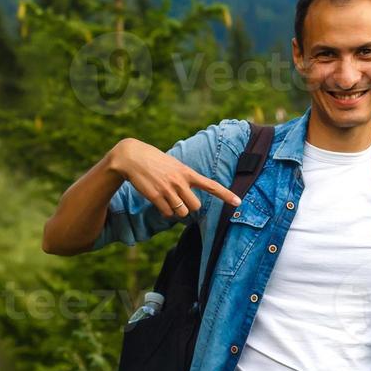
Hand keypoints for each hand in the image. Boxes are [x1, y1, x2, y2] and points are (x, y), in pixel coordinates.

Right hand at [108, 138, 241, 219]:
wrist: (132, 157)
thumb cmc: (156, 161)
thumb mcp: (175, 165)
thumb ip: (185, 179)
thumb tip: (191, 198)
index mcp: (187, 172)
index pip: (211, 185)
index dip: (226, 195)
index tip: (238, 202)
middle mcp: (180, 182)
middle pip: (195, 206)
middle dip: (189, 206)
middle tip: (179, 198)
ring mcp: (168, 190)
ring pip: (182, 212)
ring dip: (177, 211)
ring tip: (168, 199)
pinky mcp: (155, 197)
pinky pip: (167, 214)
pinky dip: (165, 212)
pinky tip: (159, 202)